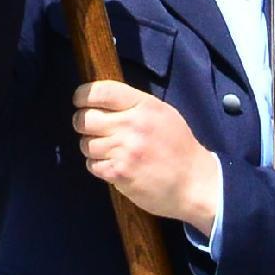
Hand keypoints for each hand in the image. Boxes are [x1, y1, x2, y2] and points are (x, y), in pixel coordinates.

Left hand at [73, 77, 223, 234]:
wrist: (195, 184)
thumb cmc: (178, 147)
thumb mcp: (163, 114)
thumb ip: (134, 105)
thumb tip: (100, 99)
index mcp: (144, 106)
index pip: (101, 91)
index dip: (83, 95)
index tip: (80, 101)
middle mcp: (132, 125)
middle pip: (85, 119)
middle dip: (83, 123)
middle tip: (91, 128)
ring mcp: (125, 150)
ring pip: (86, 144)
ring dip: (92, 148)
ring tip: (110, 151)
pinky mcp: (119, 173)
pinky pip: (92, 165)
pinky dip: (99, 166)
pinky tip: (115, 166)